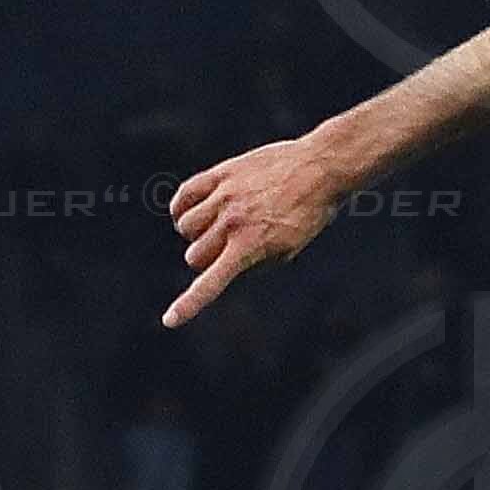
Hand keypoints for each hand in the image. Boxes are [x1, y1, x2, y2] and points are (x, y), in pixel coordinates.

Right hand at [164, 131, 356, 329]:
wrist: (319, 168)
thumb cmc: (307, 214)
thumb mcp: (286, 250)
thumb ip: (251, 264)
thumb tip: (220, 268)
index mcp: (249, 247)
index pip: (210, 283)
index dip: (188, 305)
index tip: (169, 321)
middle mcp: (231, 222)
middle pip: (194, 256)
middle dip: (207, 259)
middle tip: (230, 247)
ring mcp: (224, 196)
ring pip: (185, 227)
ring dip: (196, 232)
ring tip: (218, 225)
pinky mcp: (220, 174)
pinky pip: (183, 196)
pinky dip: (183, 207)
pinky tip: (196, 209)